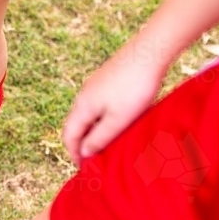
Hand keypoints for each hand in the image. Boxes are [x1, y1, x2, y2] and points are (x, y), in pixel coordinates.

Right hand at [61, 40, 165, 163]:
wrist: (149, 51)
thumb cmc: (135, 87)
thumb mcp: (118, 120)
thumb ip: (99, 138)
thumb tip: (84, 153)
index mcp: (82, 107)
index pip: (69, 136)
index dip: (74, 154)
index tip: (85, 168)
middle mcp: (83, 96)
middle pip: (75, 125)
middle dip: (82, 144)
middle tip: (95, 159)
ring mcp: (94, 85)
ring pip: (87, 115)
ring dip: (92, 131)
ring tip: (107, 143)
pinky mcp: (107, 79)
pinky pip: (98, 105)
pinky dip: (101, 118)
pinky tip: (116, 121)